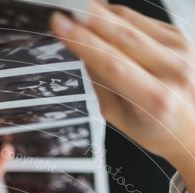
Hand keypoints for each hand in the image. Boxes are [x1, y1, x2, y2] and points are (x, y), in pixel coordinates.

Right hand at [50, 2, 194, 172]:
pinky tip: (105, 19)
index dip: (84, 42)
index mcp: (156, 100)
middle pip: (124, 37)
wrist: (192, 126)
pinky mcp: (179, 37)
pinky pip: (143, 21)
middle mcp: (172, 71)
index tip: (62, 27)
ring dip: (103, 14)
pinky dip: (120, 18)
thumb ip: (103, 84)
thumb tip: (85, 51)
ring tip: (80, 10)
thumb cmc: (158, 128)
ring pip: (133, 24)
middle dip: (91, 19)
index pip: (113, 64)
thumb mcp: (121, 118)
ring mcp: (180, 51)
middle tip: (67, 9)